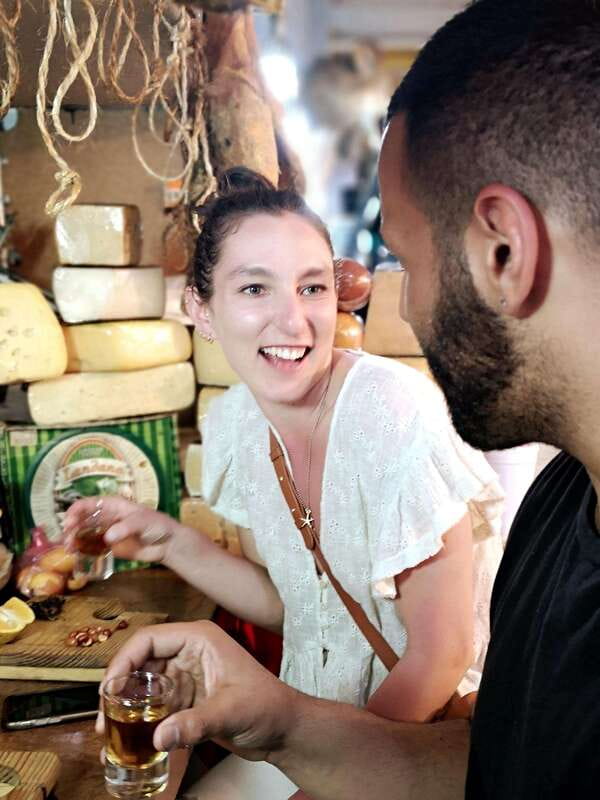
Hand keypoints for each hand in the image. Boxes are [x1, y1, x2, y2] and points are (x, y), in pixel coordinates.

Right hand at [63, 496, 177, 563]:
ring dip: (74, 540)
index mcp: (112, 505)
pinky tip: (76, 556)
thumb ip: (125, 528)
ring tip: (69, 549)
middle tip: (67, 540)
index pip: (88, 504)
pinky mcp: (109, 547)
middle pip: (82, 520)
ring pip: (84, 534)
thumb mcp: (142, 522)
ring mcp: (106, 532)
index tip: (69, 523)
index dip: (75, 511)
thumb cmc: (156, 525)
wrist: (167, 544)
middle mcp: (106, 517)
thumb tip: (108, 538)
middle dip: (72, 528)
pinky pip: (91, 548)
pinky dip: (82, 551)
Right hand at [97, 620, 297, 759]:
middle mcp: (189, 651)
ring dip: (127, 704)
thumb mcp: (231, 712)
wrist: (284, 729)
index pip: (150, 639)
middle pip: (141, 660)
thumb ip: (195, 723)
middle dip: (119, 686)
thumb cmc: (269, 707)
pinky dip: (140, 718)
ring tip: (108, 729)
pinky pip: (154, 703)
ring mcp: (187, 674)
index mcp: (200, 639)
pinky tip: (129, 737)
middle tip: (104, 715)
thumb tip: (159, 736)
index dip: (124, 660)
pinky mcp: (186, 697)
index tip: (109, 688)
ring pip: (144, 683)